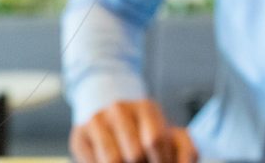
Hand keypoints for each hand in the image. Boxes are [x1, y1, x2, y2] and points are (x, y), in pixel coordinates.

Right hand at [69, 99, 197, 162]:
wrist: (105, 108)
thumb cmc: (142, 130)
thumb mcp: (168, 134)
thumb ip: (185, 150)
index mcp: (146, 108)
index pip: (155, 140)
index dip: (162, 160)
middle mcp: (119, 110)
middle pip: (135, 152)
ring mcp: (97, 122)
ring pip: (113, 160)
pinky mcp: (79, 136)